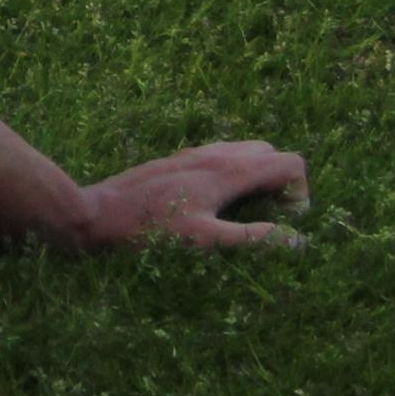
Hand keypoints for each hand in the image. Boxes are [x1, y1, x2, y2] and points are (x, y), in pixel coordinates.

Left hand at [70, 141, 309, 251]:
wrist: (94, 213)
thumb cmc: (148, 230)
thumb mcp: (204, 239)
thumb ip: (253, 238)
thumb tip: (298, 241)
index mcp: (229, 170)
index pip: (291, 163)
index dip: (300, 191)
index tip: (284, 220)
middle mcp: (216, 154)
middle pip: (271, 155)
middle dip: (280, 182)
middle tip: (266, 216)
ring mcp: (195, 154)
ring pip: (245, 154)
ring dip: (256, 178)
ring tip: (241, 212)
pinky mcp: (178, 161)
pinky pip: (219, 158)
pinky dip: (231, 175)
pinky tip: (212, 204)